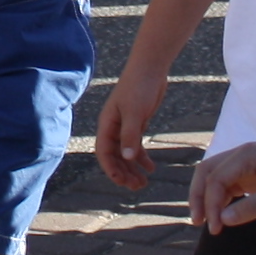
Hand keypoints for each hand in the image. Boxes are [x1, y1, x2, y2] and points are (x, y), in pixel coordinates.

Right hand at [95, 70, 164, 192]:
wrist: (150, 68)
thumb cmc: (139, 87)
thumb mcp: (135, 112)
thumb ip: (130, 135)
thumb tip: (127, 158)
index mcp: (107, 124)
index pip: (104, 153)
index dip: (111, 169)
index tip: (122, 183)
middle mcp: (113, 127)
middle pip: (114, 157)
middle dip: (123, 173)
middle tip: (137, 187)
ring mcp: (124, 126)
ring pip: (125, 154)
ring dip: (132, 169)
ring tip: (143, 183)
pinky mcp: (136, 123)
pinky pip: (136, 146)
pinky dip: (142, 158)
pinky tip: (151, 168)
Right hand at [194, 140, 255, 233]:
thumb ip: (252, 207)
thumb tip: (223, 220)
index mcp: (247, 154)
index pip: (216, 178)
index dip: (210, 203)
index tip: (216, 228)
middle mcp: (244, 156)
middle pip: (208, 173)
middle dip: (200, 197)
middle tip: (198, 223)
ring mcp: (249, 166)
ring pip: (217, 180)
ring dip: (210, 200)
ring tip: (210, 224)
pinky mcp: (255, 177)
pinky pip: (230, 187)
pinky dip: (223, 201)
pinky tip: (223, 217)